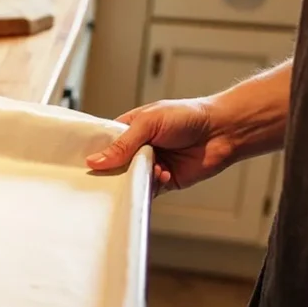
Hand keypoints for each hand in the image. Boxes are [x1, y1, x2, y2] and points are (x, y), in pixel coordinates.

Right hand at [84, 98, 234, 191]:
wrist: (222, 130)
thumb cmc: (187, 116)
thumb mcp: (148, 123)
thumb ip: (123, 144)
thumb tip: (95, 161)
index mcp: (129, 130)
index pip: (103, 145)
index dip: (94, 154)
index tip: (85, 165)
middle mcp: (137, 149)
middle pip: (114, 166)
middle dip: (114, 171)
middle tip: (113, 174)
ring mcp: (151, 165)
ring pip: (131, 180)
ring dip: (138, 178)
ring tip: (151, 169)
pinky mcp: (165, 180)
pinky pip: (150, 190)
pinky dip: (153, 185)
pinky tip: (164, 174)